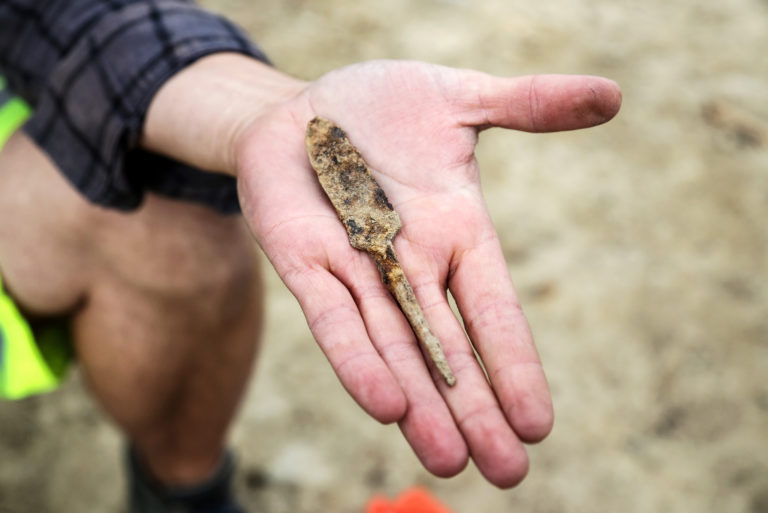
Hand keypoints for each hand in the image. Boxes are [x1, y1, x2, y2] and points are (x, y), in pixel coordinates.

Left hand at [234, 60, 619, 487]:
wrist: (300, 104)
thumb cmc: (381, 106)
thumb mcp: (459, 99)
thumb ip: (529, 104)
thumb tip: (612, 95)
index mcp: (455, 232)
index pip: (493, 309)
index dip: (516, 363)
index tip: (539, 422)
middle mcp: (411, 264)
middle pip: (449, 348)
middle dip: (475, 409)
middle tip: (507, 474)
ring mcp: (356, 268)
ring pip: (394, 349)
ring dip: (421, 407)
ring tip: (450, 460)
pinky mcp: (304, 261)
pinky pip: (333, 318)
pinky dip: (357, 360)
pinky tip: (386, 406)